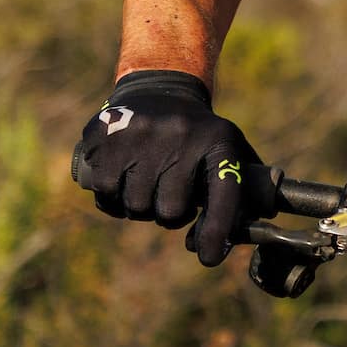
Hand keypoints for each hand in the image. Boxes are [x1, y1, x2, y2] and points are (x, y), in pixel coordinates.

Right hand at [70, 70, 272, 266]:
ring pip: (136, 207)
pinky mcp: (105, 136)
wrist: (159, 89)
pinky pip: (106, 194)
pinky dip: (113, 198)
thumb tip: (224, 245)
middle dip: (170, 214)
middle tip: (171, 193)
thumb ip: (241, 195)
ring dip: (141, 206)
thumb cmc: (199, 136)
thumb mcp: (229, 150)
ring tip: (148, 181)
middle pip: (170, 212)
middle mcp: (181, 135)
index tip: (208, 257)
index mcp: (218, 141)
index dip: (217, 230)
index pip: (224, 193)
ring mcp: (139, 134)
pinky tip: (123, 178)